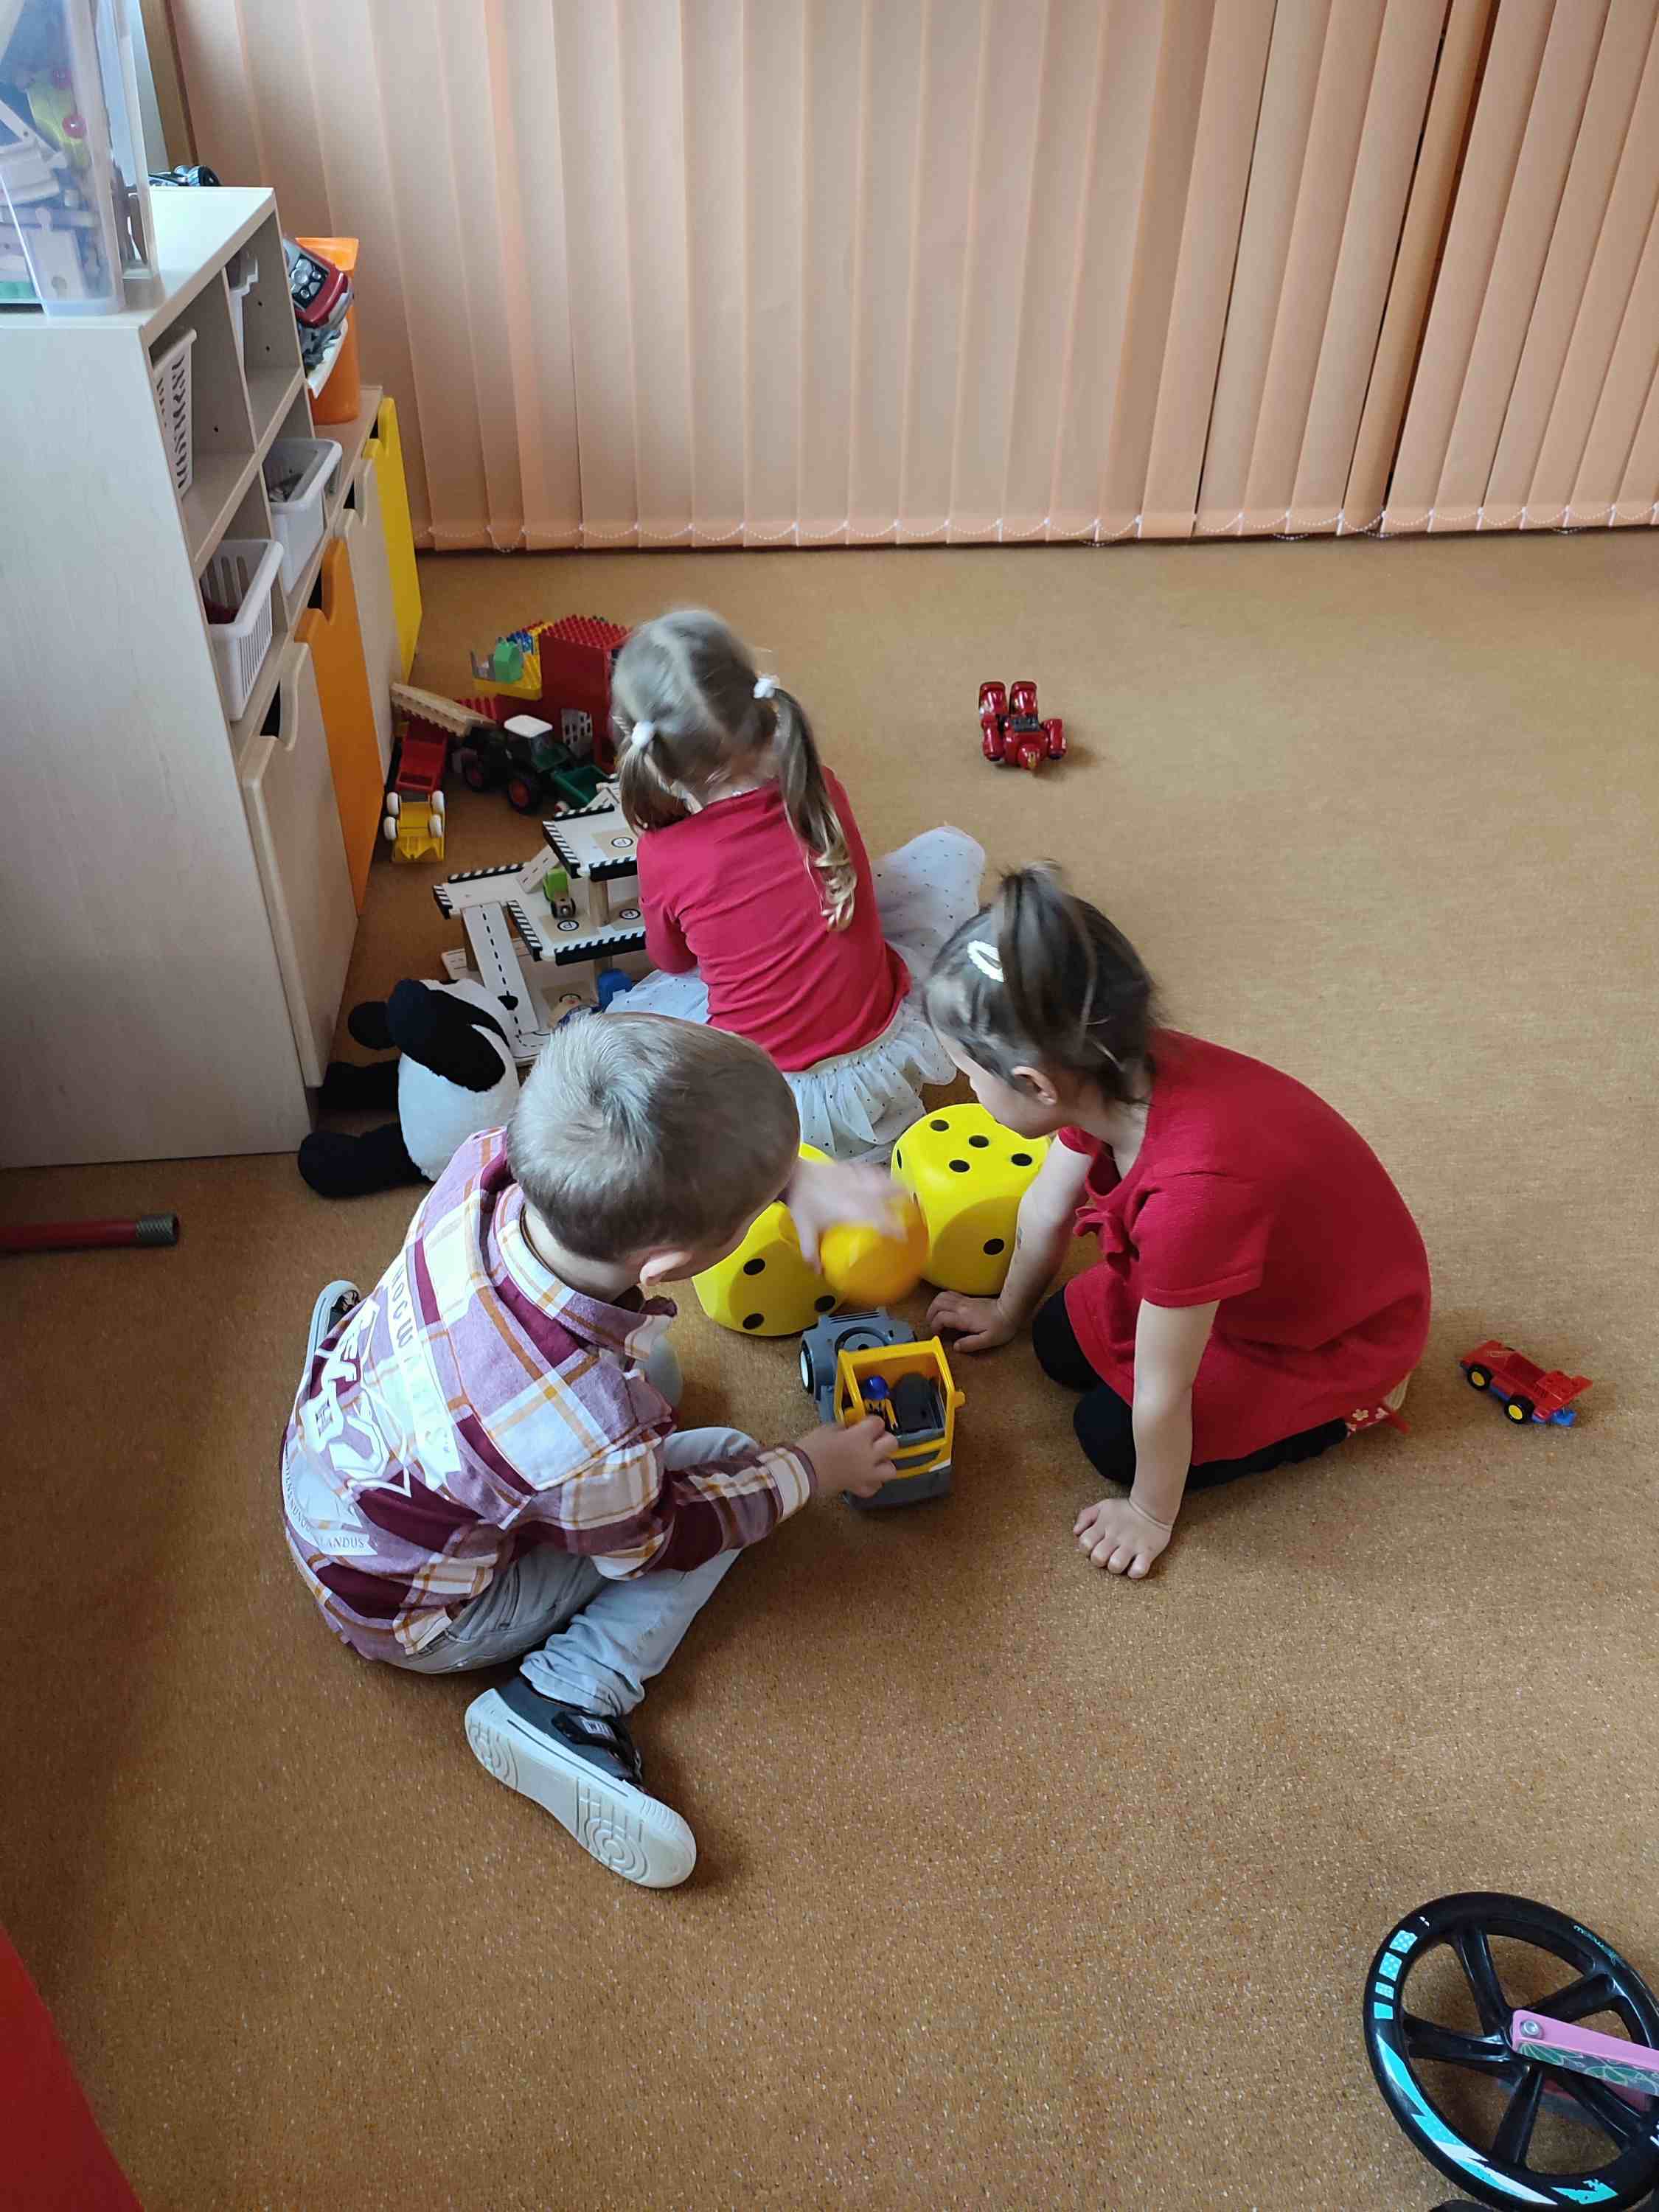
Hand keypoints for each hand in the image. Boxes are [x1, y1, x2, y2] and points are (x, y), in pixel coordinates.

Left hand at [786, 1158, 904, 1268]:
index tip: (905, 1235)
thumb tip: (818, 1273)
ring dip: (896, 1186)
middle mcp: (857, 1192)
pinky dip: (881, 1175)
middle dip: (904, 1202)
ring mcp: (855, 1177)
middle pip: (887, 1195)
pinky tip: (884, 1177)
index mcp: (850, 1210)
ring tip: (907, 1191)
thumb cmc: (800, 1202)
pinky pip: (872, 1170)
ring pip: (882, 1180)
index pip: (878, 1219)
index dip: (894, 1227)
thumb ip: (812, 1253)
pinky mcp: (851, 1167)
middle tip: (915, 1209)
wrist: (792, 1173)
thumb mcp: (805, 1230)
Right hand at [797, 1416, 898, 1497]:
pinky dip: (872, 1481)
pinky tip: (864, 1475)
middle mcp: (868, 1456)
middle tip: (873, 1439)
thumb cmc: (812, 1447)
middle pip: (892, 1444)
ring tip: (873, 1460)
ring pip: (890, 1470)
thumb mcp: (829, 1429)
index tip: (865, 1423)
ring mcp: (865, 1474)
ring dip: (884, 1463)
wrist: (801, 1472)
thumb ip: (846, 1427)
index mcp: (860, 1437)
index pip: (878, 1423)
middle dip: (884, 1439)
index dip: (872, 1421)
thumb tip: (853, 1429)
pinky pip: (874, 1487)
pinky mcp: (858, 1487)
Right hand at [926, 1290, 1016, 1352]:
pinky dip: (943, 1300)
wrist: (1010, 1310)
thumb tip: (956, 1347)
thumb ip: (970, 1344)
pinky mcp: (968, 1299)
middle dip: (930, 1314)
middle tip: (933, 1325)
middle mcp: (961, 1307)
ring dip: (935, 1306)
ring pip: (942, 1296)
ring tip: (935, 1317)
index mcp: (964, 1318)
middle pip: (937, 1304)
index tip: (937, 1334)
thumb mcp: (988, 1341)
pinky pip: (950, 1294)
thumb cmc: (1001, 1326)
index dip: (935, 1326)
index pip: (941, 1317)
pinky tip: (945, 1309)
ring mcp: (964, 1301)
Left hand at [1074, 1497, 1171, 1578]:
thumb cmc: (1124, 1510)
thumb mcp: (1102, 1507)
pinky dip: (1135, 1572)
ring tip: (1119, 1561)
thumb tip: (1076, 1532)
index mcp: (1104, 1525)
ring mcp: (1132, 1544)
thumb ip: (1085, 1517)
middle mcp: (1116, 1536)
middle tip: (1106, 1556)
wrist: (1153, 1507)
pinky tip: (1134, 1566)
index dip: (1086, 1548)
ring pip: (1116, 1565)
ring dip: (1115, 1567)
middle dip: (1099, 1560)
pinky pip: (1139, 1570)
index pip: (1085, 1543)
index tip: (1094, 1547)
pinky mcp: (1148, 1552)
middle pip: (1098, 1558)